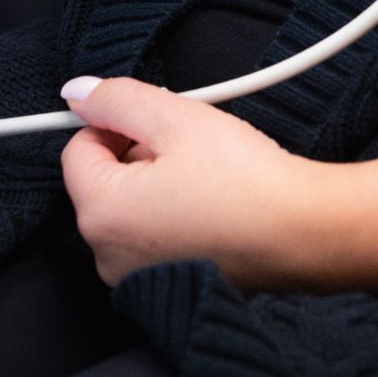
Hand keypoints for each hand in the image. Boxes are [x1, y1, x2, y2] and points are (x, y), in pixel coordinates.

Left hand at [60, 77, 341, 291]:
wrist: (300, 235)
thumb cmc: (242, 180)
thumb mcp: (177, 118)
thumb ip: (120, 99)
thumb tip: (77, 91)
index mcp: (101, 213)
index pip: (78, 148)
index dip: (116, 122)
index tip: (159, 118)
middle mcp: (105, 255)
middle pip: (103, 179)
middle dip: (139, 152)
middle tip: (189, 143)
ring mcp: (134, 277)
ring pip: (129, 206)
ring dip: (157, 180)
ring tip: (206, 172)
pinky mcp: (164, 285)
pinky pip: (150, 234)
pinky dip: (172, 212)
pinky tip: (211, 201)